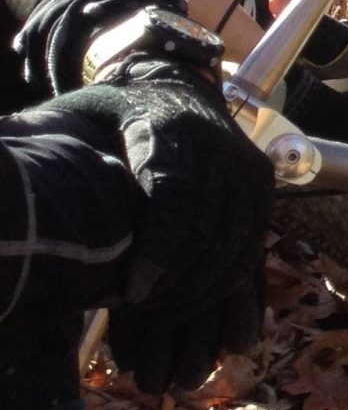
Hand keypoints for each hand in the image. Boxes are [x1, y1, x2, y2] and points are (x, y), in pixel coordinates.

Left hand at [26, 57, 271, 392]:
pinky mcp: (262, 186)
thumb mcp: (80, 120)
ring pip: (238, 242)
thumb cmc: (112, 115)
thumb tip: (20, 180)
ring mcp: (248, 167)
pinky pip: (252, 244)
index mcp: (170, 126)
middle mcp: (222, 145)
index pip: (174, 195)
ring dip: (204, 290)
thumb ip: (55, 151)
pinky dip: (229, 282)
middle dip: (180, 284)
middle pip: (210, 227)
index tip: (132, 293)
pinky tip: (196, 307)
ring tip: (167, 321)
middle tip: (144, 319)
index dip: (157, 249)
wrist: (173, 87)